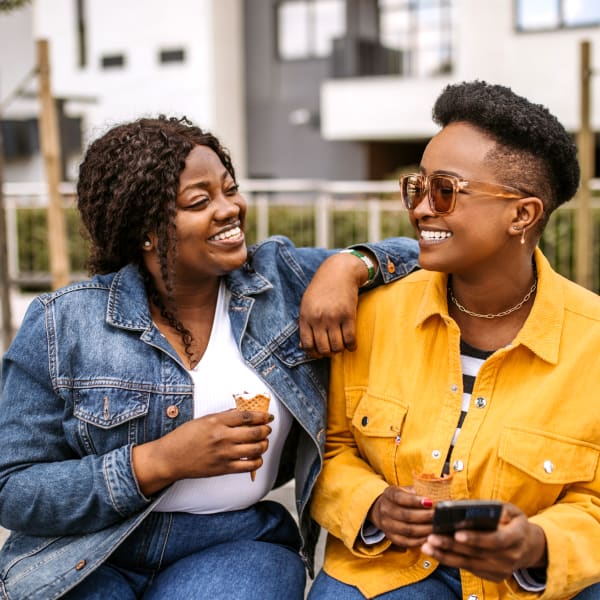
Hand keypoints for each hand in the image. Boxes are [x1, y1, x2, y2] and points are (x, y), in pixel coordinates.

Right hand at [132, 409, 272, 495]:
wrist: (170, 458)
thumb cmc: (184, 437)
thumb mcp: (203, 420)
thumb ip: (224, 416)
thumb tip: (242, 412)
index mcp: (217, 421)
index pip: (247, 416)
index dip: (261, 416)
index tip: (268, 416)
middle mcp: (222, 437)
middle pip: (255, 432)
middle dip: (266, 430)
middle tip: (267, 428)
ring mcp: (224, 454)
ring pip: (255, 449)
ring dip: (264, 445)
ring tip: (263, 442)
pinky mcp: (224, 468)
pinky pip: (248, 466)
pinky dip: (257, 461)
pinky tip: (257, 458)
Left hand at [299, 252, 371, 356]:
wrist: (339, 272)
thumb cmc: (321, 289)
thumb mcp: (307, 305)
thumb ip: (305, 325)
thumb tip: (303, 347)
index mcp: (306, 316)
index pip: (307, 345)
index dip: (314, 354)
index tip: (319, 353)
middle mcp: (318, 318)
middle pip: (323, 349)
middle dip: (328, 353)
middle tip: (332, 349)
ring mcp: (334, 317)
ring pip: (337, 347)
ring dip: (340, 350)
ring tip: (341, 345)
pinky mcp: (348, 315)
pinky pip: (350, 339)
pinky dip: (352, 346)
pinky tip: (351, 345)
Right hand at [368, 486, 434, 548]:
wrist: (383, 509)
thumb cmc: (401, 498)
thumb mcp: (405, 490)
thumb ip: (417, 492)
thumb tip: (436, 497)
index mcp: (389, 494)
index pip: (400, 498)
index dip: (415, 501)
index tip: (430, 502)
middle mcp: (385, 509)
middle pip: (406, 515)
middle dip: (425, 516)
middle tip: (438, 516)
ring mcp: (387, 525)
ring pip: (408, 530)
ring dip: (425, 530)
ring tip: (437, 527)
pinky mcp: (391, 537)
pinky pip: (407, 542)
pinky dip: (420, 540)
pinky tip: (430, 537)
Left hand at [421, 503, 546, 581]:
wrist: (528, 547)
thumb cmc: (514, 523)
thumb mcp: (510, 510)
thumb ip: (494, 508)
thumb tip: (470, 508)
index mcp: (516, 537)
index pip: (495, 540)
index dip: (476, 538)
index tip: (457, 533)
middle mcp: (510, 557)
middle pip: (476, 553)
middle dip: (452, 545)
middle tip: (432, 537)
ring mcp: (501, 569)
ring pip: (469, 563)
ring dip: (445, 555)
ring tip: (427, 546)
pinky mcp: (492, 576)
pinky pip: (468, 568)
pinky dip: (451, 560)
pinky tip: (436, 552)